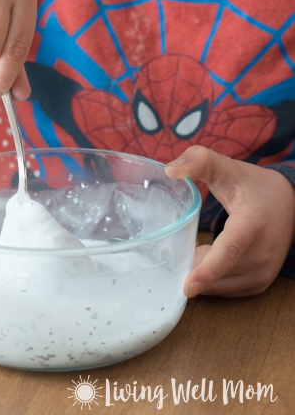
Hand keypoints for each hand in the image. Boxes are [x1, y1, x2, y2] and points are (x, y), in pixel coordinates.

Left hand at [165, 145, 294, 297]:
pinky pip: (225, 290)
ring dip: (198, 270)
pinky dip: (210, 279)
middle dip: (189, 261)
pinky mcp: (259, 284)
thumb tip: (169, 170)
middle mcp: (261, 254)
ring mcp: (263, 273)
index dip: (207, 270)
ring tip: (194, 244)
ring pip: (217, 284)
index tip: (188, 288)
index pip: (229, 251)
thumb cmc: (252, 185)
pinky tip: (205, 257)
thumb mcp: (226, 168)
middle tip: (178, 239)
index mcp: (251, 225)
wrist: (290, 204)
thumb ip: (198, 162)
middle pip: (215, 270)